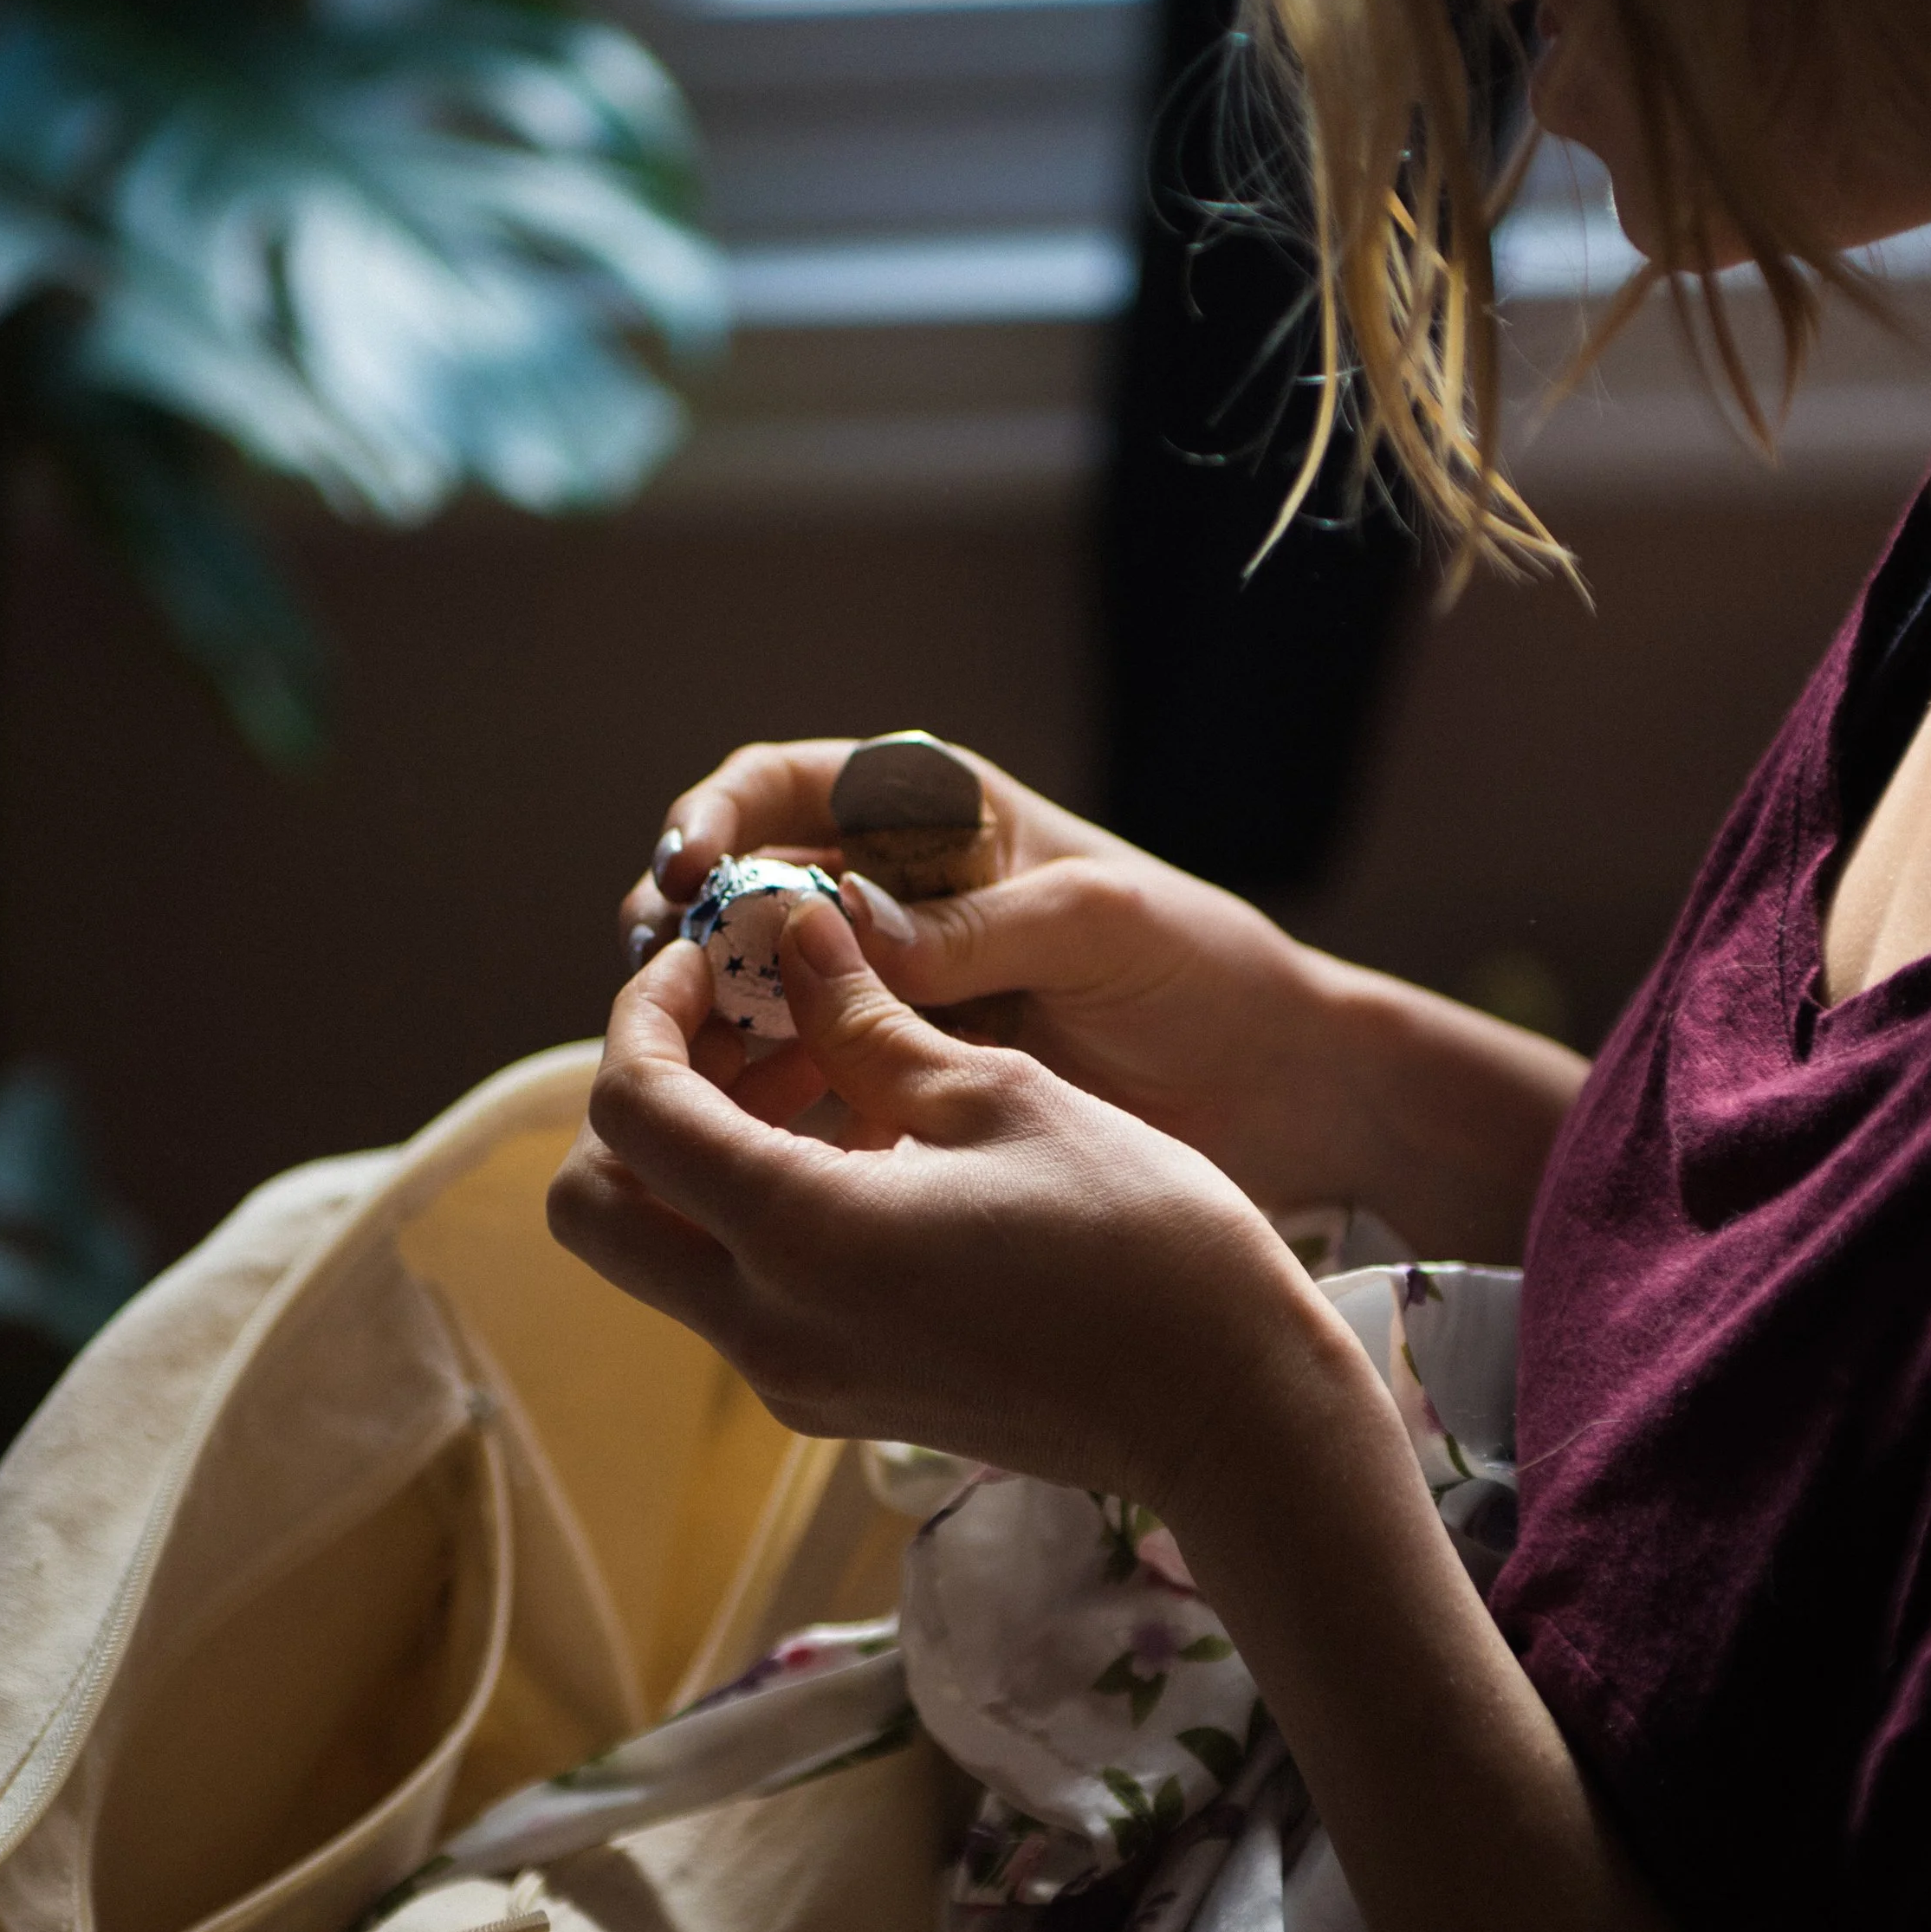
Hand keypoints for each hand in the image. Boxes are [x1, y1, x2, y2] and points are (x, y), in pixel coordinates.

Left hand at [551, 889, 1357, 1506]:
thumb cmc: (1145, 1237)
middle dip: (640, 1100)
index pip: (628, 1111)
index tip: (713, 960)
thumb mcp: (1002, 1096)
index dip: (645, 1014)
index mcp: (799, 1239)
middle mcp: (768, 1329)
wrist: (1231, 1409)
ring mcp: (796, 1381)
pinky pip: (739, 1294)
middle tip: (739, 1026)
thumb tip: (797, 937)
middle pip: (594, 1208)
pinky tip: (862, 1146)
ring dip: (698, 1154)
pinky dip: (755, 1211)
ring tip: (817, 1067)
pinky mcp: (837, 1399)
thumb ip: (869, 1021)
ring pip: (663, 1253)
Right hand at [619, 736, 1356, 1211]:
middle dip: (683, 937)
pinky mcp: (895, 1083)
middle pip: (736, 898)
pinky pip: (799, 1089)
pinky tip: (745, 1144)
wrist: (1275, 1089)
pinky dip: (762, 1111)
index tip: (682, 875)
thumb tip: (837, 919)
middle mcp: (886, 895)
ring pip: (751, 998)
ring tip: (688, 1074)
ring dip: (707, 1031)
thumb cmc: (1204, 970)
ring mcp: (882, 993)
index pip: (779, 787)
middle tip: (656, 992)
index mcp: (930, 815)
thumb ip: (971, 925)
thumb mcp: (1098, 925)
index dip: (712, 820)